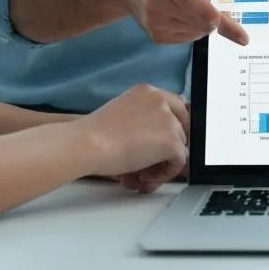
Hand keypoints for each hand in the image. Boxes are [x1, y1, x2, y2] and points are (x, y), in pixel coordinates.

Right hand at [75, 84, 189, 190]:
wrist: (86, 143)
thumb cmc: (93, 135)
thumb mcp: (123, 116)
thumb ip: (144, 121)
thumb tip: (157, 142)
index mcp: (147, 91)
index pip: (175, 108)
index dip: (170, 130)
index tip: (161, 145)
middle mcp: (160, 100)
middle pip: (181, 127)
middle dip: (167, 150)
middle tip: (149, 165)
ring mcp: (168, 119)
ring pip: (180, 146)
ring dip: (161, 165)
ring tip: (138, 176)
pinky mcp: (171, 141)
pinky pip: (178, 162)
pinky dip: (163, 175)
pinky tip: (142, 177)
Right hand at [120, 0, 250, 45]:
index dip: (202, 9)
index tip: (218, 19)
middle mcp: (154, 1)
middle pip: (196, 19)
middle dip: (219, 18)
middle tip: (225, 9)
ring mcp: (153, 21)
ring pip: (197, 30)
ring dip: (207, 22)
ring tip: (198, 4)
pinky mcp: (156, 35)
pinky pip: (190, 37)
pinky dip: (197, 28)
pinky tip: (189, 13)